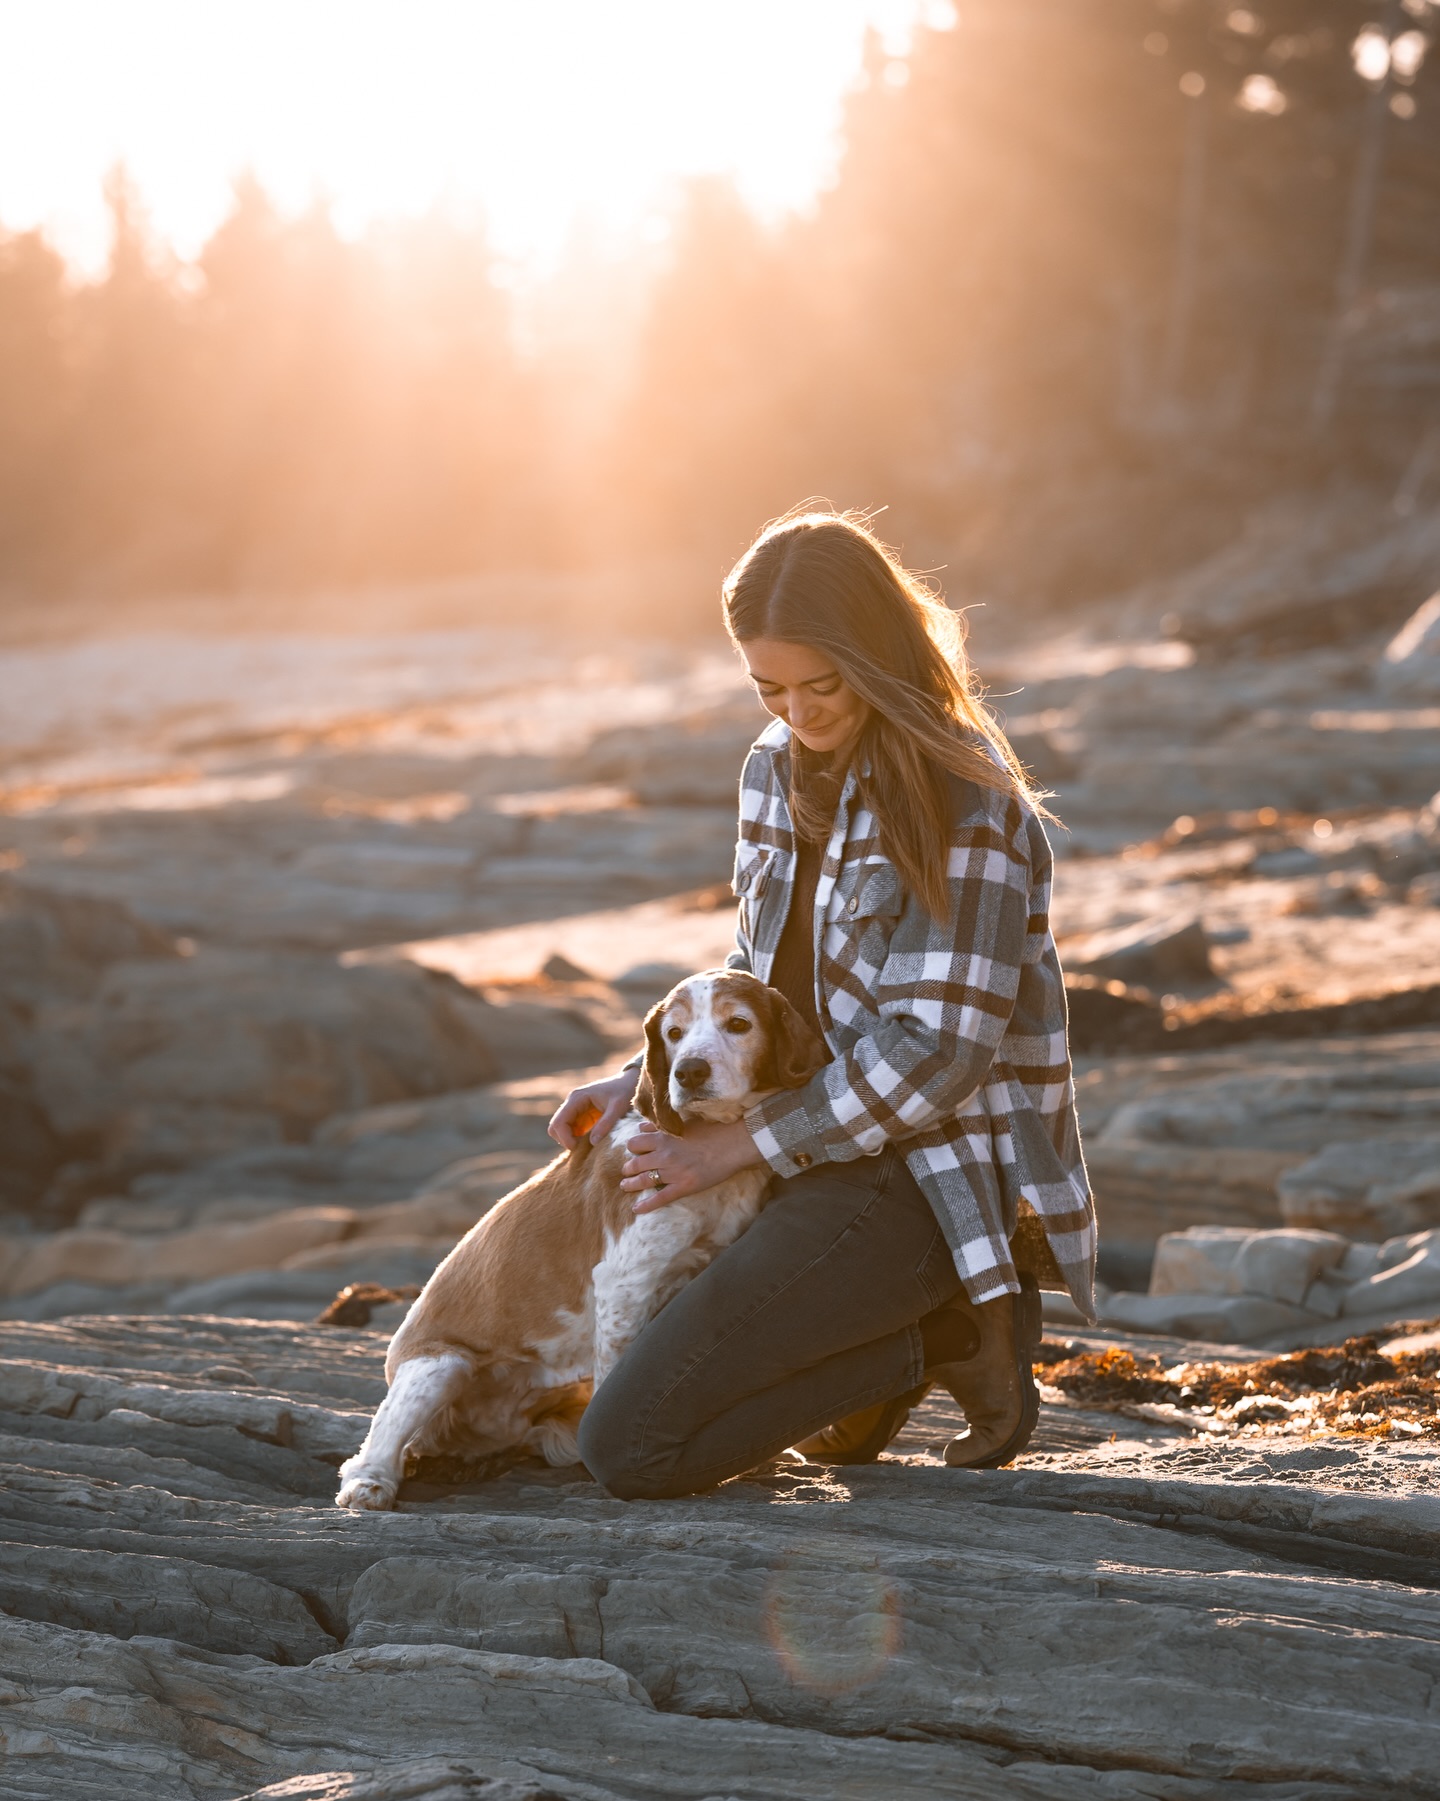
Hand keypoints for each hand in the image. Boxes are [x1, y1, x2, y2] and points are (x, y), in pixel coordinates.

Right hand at [548, 1069, 638, 1149]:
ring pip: (561, 1131)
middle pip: (555, 1127)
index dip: (564, 1138)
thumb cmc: (624, 1092)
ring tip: (589, 1145)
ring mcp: (575, 1110)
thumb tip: (592, 1142)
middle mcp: (572, 1104)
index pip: (559, 1122)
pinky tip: (591, 1142)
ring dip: (570, 1141)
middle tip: (582, 1148)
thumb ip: (606, 1123)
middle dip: (565, 1140)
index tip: (577, 1148)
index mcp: (577, 1098)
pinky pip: (571, 1132)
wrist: (629, 1083)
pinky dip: (577, 1140)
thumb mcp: (618, 1107)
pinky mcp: (581, 1117)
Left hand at [620, 1117, 763, 1211]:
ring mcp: (672, 1173)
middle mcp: (663, 1156)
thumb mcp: (683, 1123)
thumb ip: (660, 1126)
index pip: (635, 1143)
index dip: (633, 1147)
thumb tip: (642, 1127)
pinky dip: (646, 1205)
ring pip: (643, 1181)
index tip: (636, 1151)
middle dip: (628, 1168)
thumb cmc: (711, 1130)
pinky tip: (636, 1209)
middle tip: (627, 1170)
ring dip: (631, 1184)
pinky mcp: (683, 1187)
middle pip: (635, 1163)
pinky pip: (660, 1198)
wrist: (732, 1144)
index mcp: (663, 1138)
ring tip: (625, 1186)